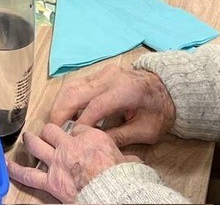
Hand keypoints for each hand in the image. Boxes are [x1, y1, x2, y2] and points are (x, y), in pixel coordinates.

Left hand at [8, 122, 140, 200]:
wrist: (112, 194)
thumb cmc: (123, 178)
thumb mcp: (127, 160)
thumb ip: (123, 155)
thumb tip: (131, 159)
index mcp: (90, 137)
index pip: (77, 128)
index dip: (76, 133)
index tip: (77, 137)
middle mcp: (69, 145)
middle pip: (52, 130)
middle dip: (49, 132)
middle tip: (48, 135)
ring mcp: (57, 162)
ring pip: (36, 144)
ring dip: (31, 141)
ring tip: (27, 139)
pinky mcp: (50, 181)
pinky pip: (29, 175)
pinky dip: (16, 170)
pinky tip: (8, 164)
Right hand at [48, 64, 176, 146]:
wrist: (167, 89)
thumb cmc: (158, 111)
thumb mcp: (146, 131)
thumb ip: (120, 138)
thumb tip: (95, 146)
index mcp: (125, 90)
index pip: (95, 106)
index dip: (81, 123)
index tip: (72, 139)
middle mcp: (110, 77)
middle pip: (76, 93)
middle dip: (61, 113)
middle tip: (52, 132)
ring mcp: (102, 73)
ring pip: (72, 86)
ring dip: (60, 105)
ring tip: (55, 124)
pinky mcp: (98, 74)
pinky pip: (76, 85)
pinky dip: (66, 99)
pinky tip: (63, 114)